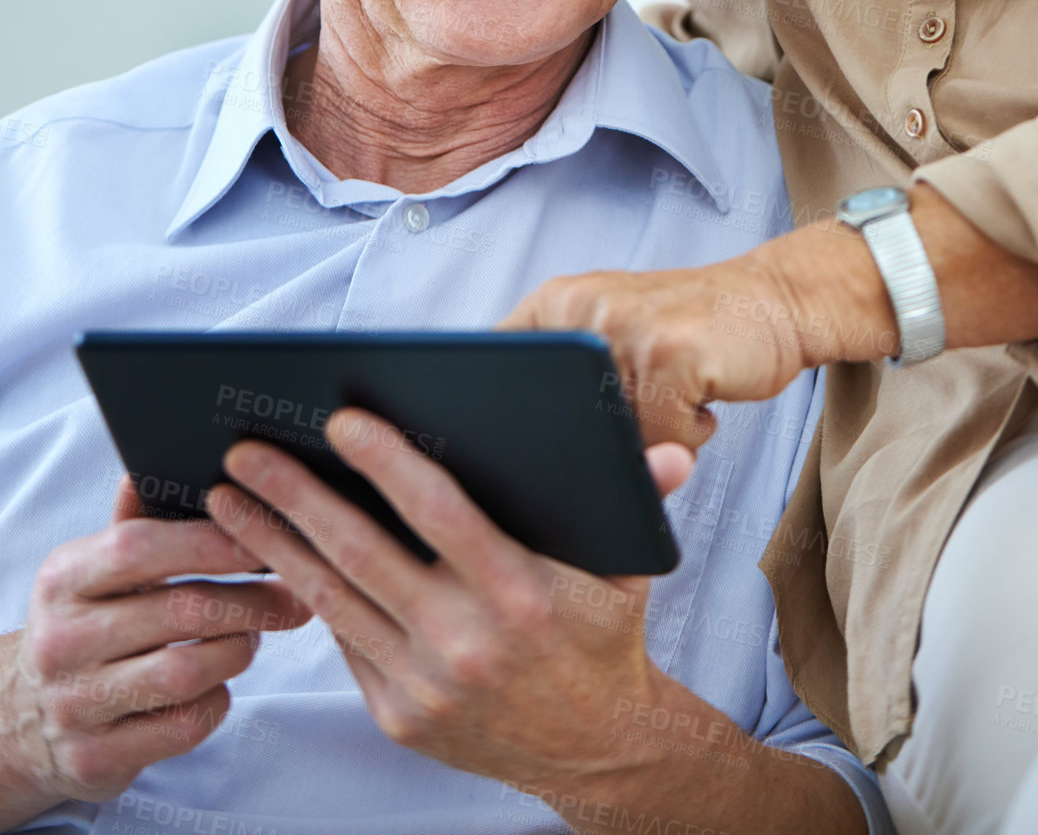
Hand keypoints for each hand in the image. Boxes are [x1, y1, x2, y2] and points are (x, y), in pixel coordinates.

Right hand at [0, 478, 310, 819]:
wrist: (24, 718)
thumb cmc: (88, 621)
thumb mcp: (95, 567)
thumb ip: (136, 518)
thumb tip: (164, 460)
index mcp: (64, 578)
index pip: (141, 548)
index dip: (212, 540)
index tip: (267, 535)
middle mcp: (63, 641)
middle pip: (182, 611)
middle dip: (253, 599)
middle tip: (296, 593)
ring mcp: (76, 704)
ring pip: (190, 670)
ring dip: (239, 649)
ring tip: (253, 635)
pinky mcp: (96, 758)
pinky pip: (185, 724)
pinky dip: (217, 700)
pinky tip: (219, 682)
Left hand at [205, 412, 691, 790]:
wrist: (597, 751)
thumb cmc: (604, 637)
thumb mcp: (629, 567)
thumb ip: (641, 499)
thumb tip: (674, 449)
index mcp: (520, 591)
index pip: (440, 512)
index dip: (388, 462)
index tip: (341, 420)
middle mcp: (467, 639)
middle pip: (363, 552)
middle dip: (296, 496)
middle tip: (246, 449)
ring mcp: (426, 683)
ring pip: (334, 598)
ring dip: (276, 541)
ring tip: (229, 496)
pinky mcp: (399, 713)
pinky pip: (345, 641)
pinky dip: (305, 593)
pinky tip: (274, 552)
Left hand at [500, 186, 1037, 447]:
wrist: (777, 301)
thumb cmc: (692, 337)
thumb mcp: (617, 340)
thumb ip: (572, 383)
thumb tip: (520, 466)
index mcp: (557, 304)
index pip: (495, 366)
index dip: (502, 417)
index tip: (515, 449)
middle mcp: (581, 308)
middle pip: (554, 417)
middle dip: (584, 445)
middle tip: (629, 433)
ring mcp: (625, 329)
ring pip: (612, 437)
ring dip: (650, 439)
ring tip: (674, 406)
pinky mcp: (671, 355)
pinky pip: (663, 438)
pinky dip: (689, 437)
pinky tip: (704, 403)